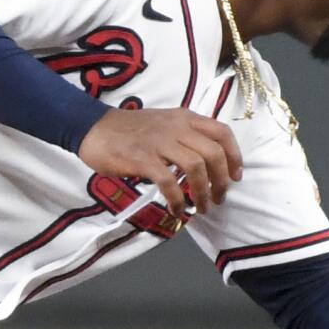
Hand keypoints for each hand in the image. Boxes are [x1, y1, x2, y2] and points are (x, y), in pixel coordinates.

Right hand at [77, 107, 241, 216]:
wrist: (93, 128)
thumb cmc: (130, 131)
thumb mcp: (165, 124)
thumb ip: (186, 137)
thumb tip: (208, 165)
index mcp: (185, 118)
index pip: (222, 132)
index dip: (234, 156)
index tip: (235, 176)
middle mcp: (176, 127)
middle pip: (213, 153)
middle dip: (221, 181)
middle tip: (218, 198)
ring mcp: (159, 142)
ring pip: (196, 167)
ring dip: (203, 193)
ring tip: (201, 208)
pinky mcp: (142, 159)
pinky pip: (169, 182)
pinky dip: (177, 200)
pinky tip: (177, 210)